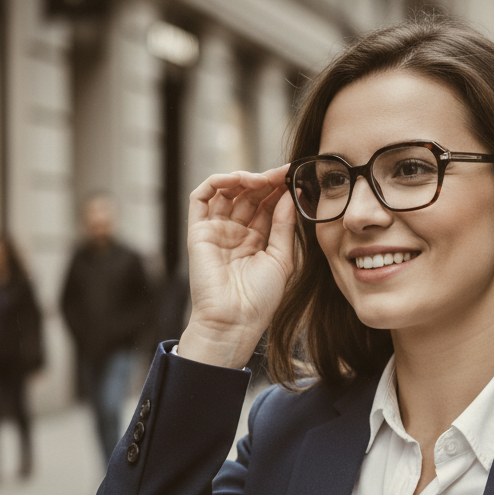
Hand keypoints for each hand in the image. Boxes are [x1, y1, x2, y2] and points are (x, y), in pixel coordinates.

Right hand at [179, 166, 295, 368]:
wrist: (234, 321)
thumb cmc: (259, 299)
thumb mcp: (281, 259)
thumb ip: (284, 226)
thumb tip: (289, 195)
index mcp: (255, 241)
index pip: (265, 205)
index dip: (278, 189)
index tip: (295, 176)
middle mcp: (234, 233)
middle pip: (248, 195)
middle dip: (265, 181)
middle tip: (282, 173)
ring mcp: (216, 230)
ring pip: (226, 192)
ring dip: (243, 179)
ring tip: (261, 178)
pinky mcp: (198, 231)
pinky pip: (201, 198)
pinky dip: (217, 182)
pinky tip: (237, 179)